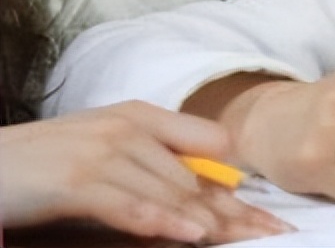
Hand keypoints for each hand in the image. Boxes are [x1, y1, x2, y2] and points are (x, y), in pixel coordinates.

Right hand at [0, 101, 290, 242]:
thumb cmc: (44, 163)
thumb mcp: (105, 150)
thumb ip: (152, 160)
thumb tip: (199, 195)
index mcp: (140, 116)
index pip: (209, 149)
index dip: (237, 187)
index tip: (268, 215)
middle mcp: (129, 128)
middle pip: (195, 179)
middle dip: (235, 213)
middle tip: (274, 236)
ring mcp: (103, 152)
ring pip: (170, 192)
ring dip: (210, 221)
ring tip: (244, 241)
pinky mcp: (77, 182)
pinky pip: (129, 204)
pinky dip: (160, 221)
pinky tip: (188, 235)